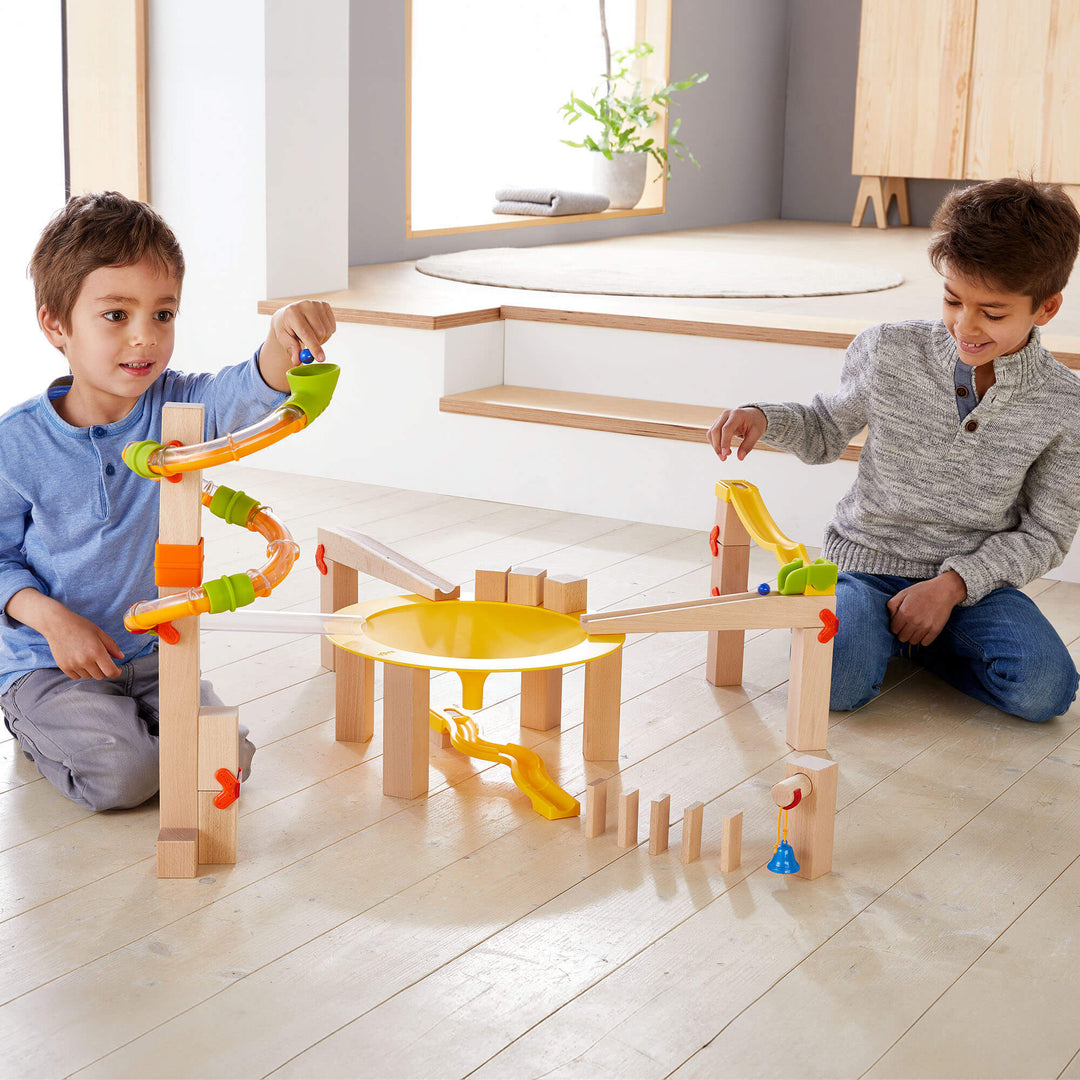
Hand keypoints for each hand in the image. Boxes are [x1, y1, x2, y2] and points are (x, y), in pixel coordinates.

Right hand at [5, 589, 122, 679]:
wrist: (57, 624)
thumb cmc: (80, 626)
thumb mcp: (100, 633)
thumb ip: (112, 646)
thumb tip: (121, 657)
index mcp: (97, 651)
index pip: (111, 672)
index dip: (116, 673)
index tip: (117, 670)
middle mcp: (85, 660)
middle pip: (100, 676)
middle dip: (103, 670)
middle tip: (100, 659)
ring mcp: (73, 665)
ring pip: (89, 676)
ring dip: (91, 670)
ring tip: (87, 656)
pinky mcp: (64, 667)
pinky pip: (76, 677)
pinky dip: (80, 671)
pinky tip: (78, 660)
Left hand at [270, 300, 336, 366]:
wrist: (289, 314)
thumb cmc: (286, 328)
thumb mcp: (284, 339)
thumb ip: (291, 350)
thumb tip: (297, 361)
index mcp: (292, 313)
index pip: (306, 332)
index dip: (314, 347)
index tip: (320, 359)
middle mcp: (305, 305)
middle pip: (320, 332)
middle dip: (317, 344)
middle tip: (309, 346)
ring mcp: (316, 304)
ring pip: (327, 330)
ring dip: (322, 339)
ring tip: (311, 336)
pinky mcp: (325, 305)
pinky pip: (332, 326)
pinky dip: (327, 333)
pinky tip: (317, 329)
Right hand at [707, 407, 766, 460]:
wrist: (753, 415)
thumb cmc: (755, 423)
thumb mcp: (756, 433)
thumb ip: (748, 445)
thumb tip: (740, 458)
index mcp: (737, 414)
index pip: (726, 429)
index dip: (724, 442)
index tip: (725, 454)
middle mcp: (726, 414)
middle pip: (716, 430)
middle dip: (717, 446)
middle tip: (723, 458)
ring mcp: (720, 418)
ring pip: (711, 433)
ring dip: (715, 446)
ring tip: (724, 456)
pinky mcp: (717, 423)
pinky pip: (711, 434)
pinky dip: (715, 443)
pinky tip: (723, 450)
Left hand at [887, 571, 966, 646]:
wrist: (944, 590)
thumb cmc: (923, 591)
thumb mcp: (903, 593)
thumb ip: (892, 605)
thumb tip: (890, 617)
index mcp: (904, 612)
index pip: (894, 630)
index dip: (896, 627)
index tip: (900, 623)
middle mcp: (914, 621)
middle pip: (902, 638)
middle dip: (903, 633)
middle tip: (907, 626)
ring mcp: (925, 627)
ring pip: (913, 642)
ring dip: (912, 636)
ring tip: (916, 628)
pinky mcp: (936, 630)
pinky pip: (925, 643)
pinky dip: (923, 639)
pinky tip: (924, 631)